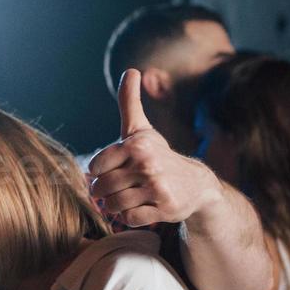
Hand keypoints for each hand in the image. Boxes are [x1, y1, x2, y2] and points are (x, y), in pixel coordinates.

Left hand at [87, 69, 221, 228]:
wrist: (196, 184)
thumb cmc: (158, 155)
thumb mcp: (141, 129)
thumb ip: (129, 102)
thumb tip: (131, 70)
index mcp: (136, 145)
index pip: (94, 168)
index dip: (100, 172)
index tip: (114, 169)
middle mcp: (148, 164)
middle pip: (101, 188)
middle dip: (106, 191)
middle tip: (121, 187)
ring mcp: (157, 188)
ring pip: (113, 205)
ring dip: (117, 205)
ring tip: (131, 196)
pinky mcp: (164, 209)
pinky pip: (129, 219)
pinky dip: (130, 217)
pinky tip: (142, 207)